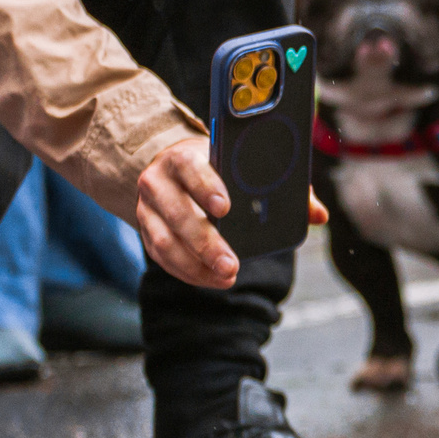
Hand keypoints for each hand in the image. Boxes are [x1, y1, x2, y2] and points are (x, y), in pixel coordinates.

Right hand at [137, 137, 237, 288]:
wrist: (173, 170)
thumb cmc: (210, 169)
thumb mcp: (226, 162)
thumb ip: (252, 179)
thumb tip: (293, 208)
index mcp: (179, 158)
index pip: (189, 168)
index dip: (206, 187)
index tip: (225, 208)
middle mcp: (157, 182)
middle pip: (177, 213)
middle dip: (206, 243)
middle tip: (231, 264)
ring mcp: (146, 209)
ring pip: (165, 241)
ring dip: (195, 266)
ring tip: (226, 277)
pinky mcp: (145, 232)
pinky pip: (162, 258)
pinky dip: (188, 272)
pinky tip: (211, 279)